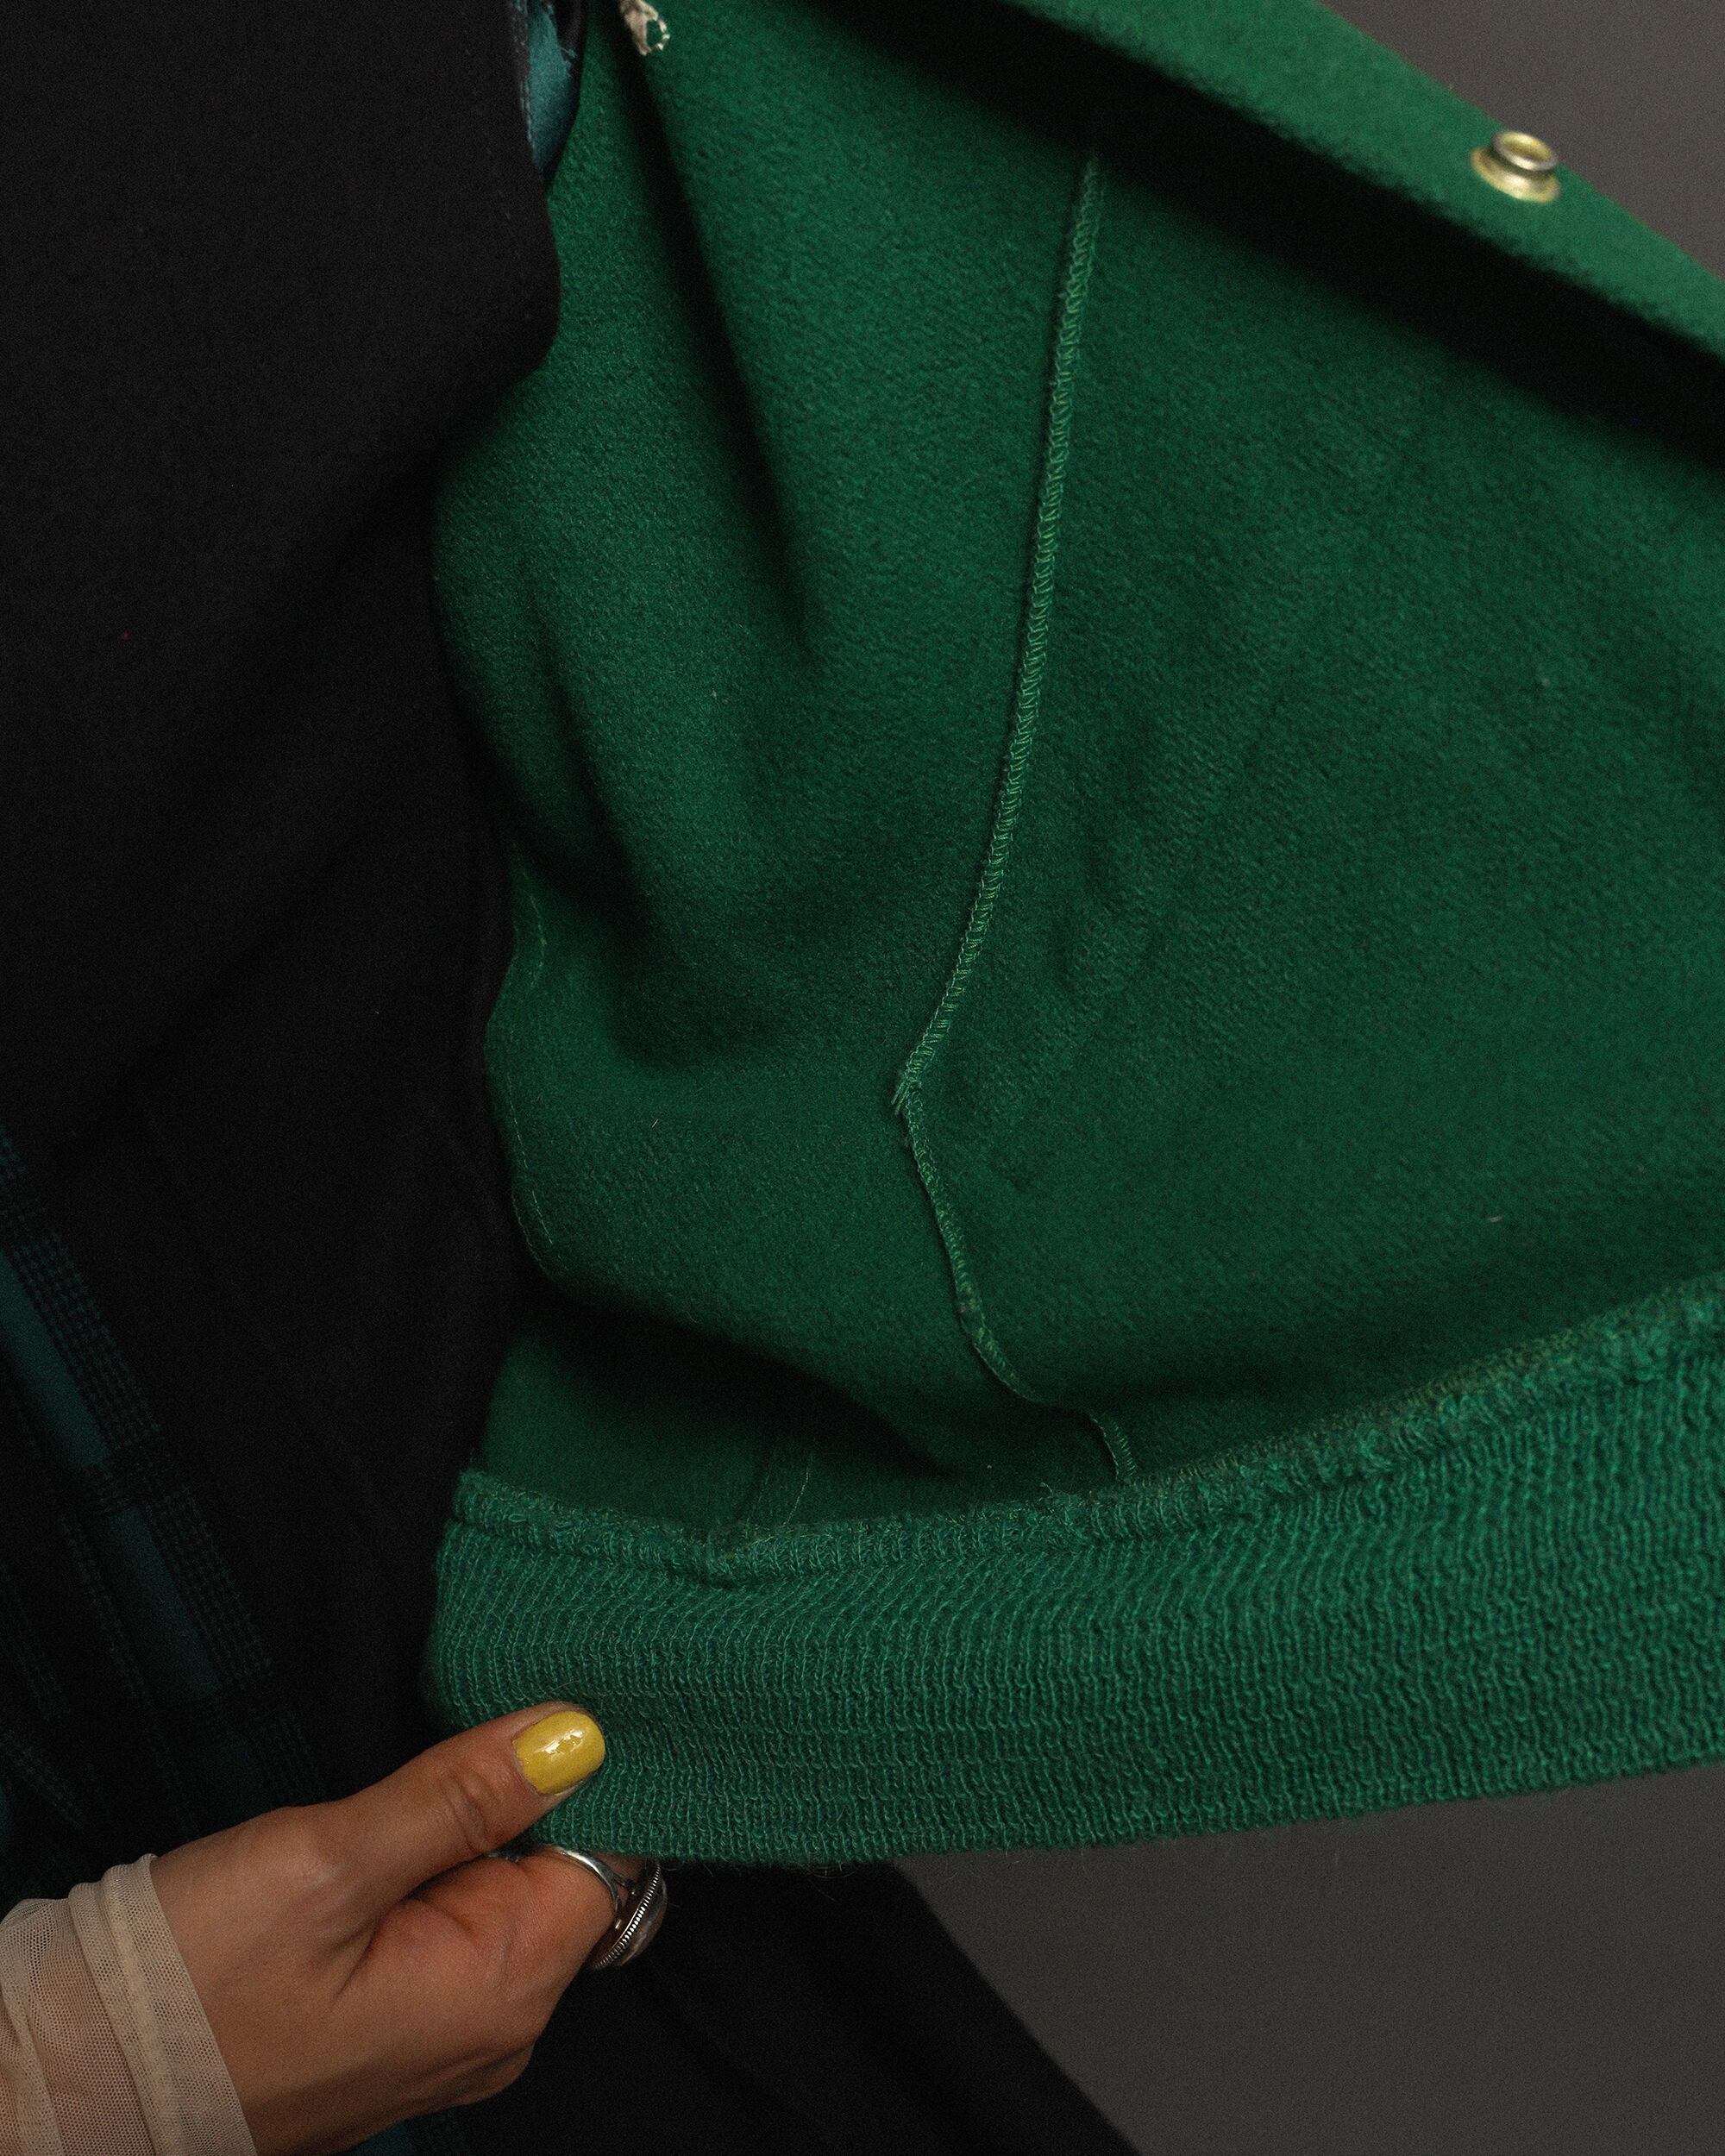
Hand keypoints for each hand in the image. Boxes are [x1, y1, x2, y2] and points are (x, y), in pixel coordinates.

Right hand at [151, 1703, 633, 2155]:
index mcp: (501, 1993)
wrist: (71, 2088)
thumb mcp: (325, 1865)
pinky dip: (419, 1877)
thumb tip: (574, 1736)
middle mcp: (493, 2029)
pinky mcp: (388, 2028)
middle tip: (428, 1756)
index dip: (569, 1780)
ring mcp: (440, 2036)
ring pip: (491, 1895)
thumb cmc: (187, 1991)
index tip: (523, 1715)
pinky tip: (366, 1851)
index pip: (603, 1858)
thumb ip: (461, 1796)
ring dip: (453, 1836)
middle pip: (553, 1873)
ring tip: (381, 1808)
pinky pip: (442, 1930)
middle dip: (508, 1805)